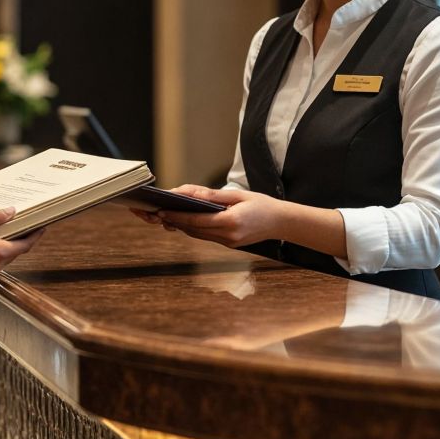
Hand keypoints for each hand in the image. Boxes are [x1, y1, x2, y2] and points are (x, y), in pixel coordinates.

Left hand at [155, 186, 285, 247]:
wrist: (282, 223)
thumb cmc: (262, 204)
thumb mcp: (239, 195)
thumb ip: (214, 196)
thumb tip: (193, 194)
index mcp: (231, 222)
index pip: (197, 221)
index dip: (178, 217)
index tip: (163, 211)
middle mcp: (228, 236)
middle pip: (194, 230)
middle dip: (175, 222)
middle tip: (158, 214)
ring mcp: (229, 242)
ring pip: (199, 235)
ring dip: (183, 227)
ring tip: (167, 217)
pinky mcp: (230, 244)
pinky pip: (207, 237)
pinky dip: (195, 229)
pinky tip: (186, 222)